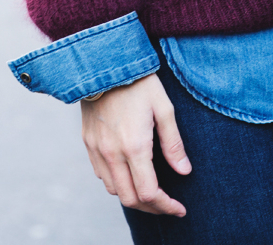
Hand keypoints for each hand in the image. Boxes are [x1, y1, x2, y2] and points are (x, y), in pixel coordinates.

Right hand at [81, 73, 191, 216]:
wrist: (103, 65)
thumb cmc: (140, 83)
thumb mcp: (165, 109)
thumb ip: (174, 143)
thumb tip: (184, 171)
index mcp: (134, 146)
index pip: (149, 192)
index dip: (166, 206)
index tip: (180, 208)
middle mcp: (111, 153)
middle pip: (130, 198)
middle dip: (152, 208)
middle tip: (170, 206)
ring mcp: (96, 150)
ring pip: (114, 190)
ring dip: (134, 197)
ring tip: (154, 193)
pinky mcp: (88, 144)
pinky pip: (102, 175)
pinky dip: (119, 184)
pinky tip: (133, 176)